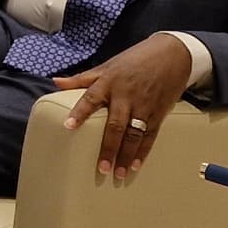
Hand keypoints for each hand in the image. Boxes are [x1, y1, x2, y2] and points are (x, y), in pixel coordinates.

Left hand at [55, 35, 194, 182]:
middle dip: (109, 148)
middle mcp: (126, 96)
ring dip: (126, 155)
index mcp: (109, 82)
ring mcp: (144, 105)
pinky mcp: (159, 112)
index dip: (80, 111)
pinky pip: (150, 135)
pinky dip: (143, 151)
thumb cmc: (134, 60)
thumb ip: (82, 78)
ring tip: (119, 173)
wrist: (172, 54)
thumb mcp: (107, 65)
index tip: (68, 126)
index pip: (91, 98)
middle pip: (115, 125)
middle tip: (101, 168)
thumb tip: (55, 82)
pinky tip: (136, 165)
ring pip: (134, 134)